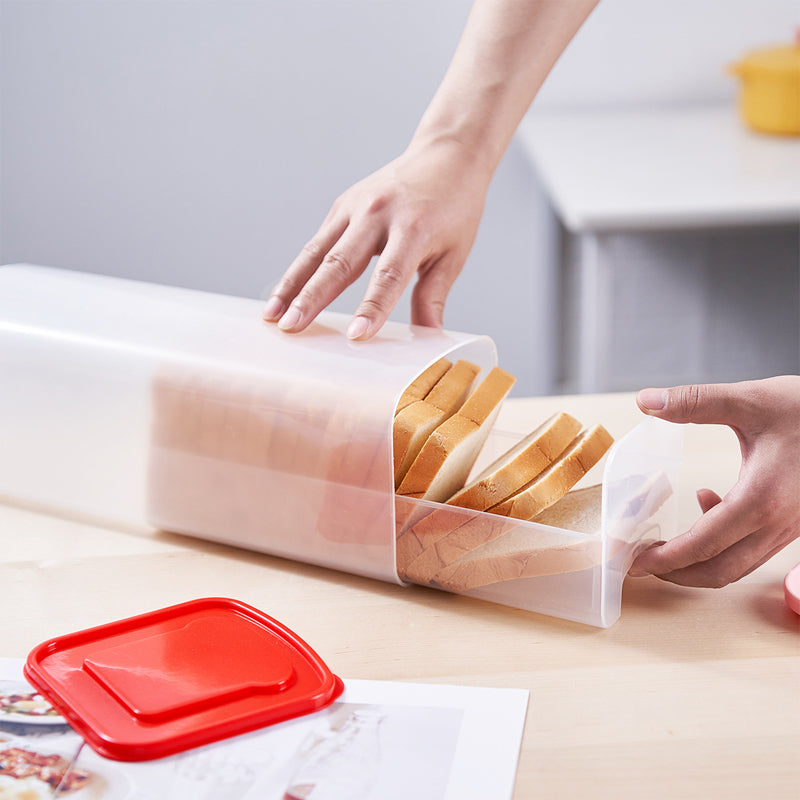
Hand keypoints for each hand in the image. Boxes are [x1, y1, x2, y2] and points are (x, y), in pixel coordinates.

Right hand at [262, 139, 491, 339]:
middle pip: (340, 263)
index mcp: (414, 229)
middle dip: (312, 298)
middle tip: (292, 327)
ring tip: (272, 315)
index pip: (389, 276)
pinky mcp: (342, 206)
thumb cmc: (455, 208)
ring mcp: (355, 207)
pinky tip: (282, 295)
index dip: (372, 307)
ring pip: (316, 252)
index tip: (356, 336)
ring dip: (291, 285)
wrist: (446, 155)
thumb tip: (429, 338)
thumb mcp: (453, 254)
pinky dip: (297, 270)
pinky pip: (316, 243)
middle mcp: (378, 214)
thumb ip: (433, 296)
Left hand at [629, 375, 799, 586]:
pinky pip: (752, 548)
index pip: (705, 545)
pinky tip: (707, 503)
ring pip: (737, 565)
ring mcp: (788, 528)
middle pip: (720, 570)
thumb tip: (646, 401)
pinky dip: (721, 542)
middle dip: (676, 573)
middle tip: (638, 563)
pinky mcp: (792, 522)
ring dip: (697, 562)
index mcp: (763, 499)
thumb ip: (696, 401)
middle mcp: (778, 523)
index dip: (666, 559)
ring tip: (662, 545)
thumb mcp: (750, 399)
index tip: (633, 562)